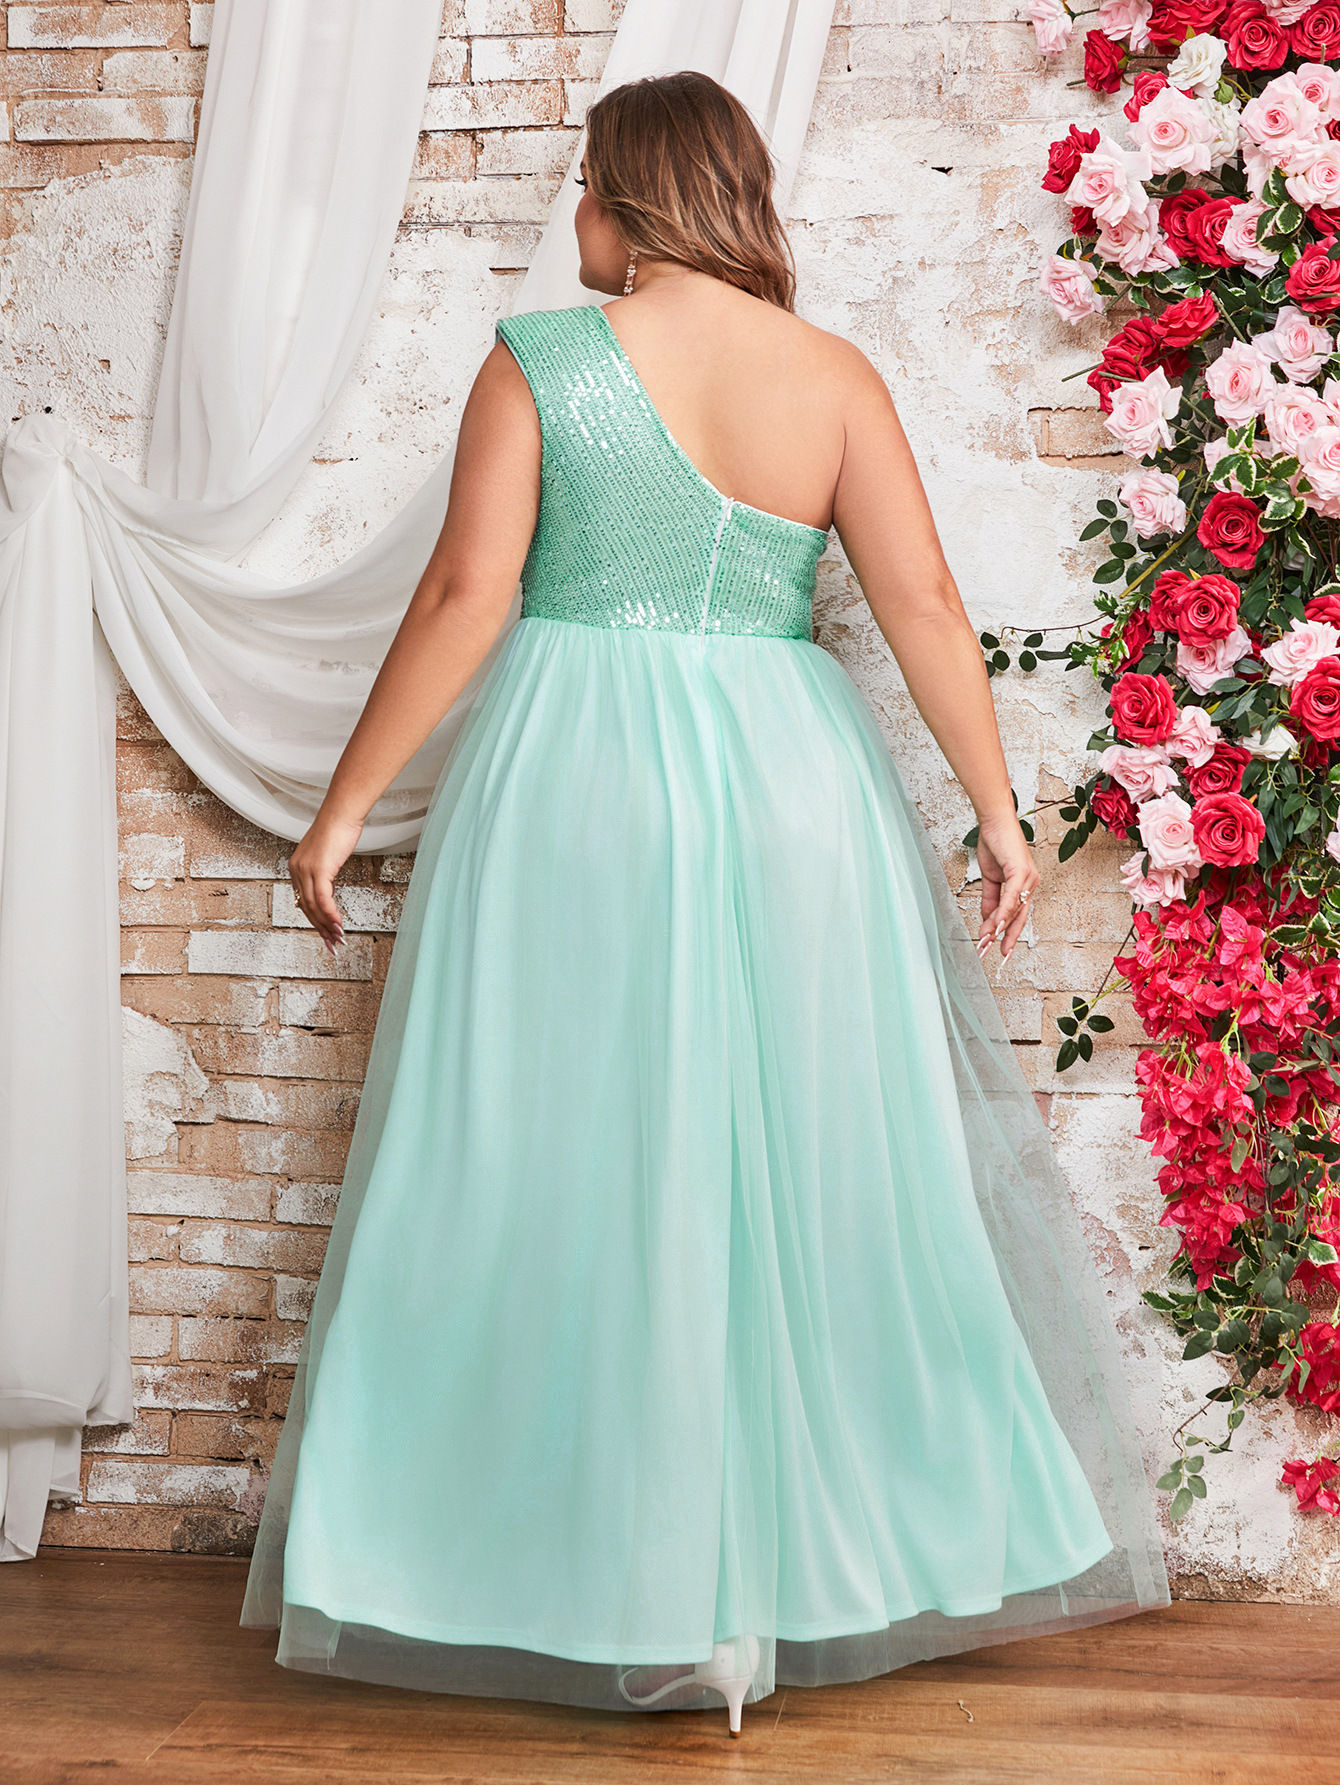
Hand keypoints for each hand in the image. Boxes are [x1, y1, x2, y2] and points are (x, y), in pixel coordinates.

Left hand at [287, 811, 363, 951]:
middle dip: (321, 929)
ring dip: (328, 926)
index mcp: (296, 868)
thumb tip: (328, 883)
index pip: (304, 901)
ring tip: (339, 938)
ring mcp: (306, 870)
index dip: (315, 920)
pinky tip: (339, 924)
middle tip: (332, 944)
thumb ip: (323, 869)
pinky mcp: (319, 870)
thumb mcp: (327, 853)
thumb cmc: (338, 829)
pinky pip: (323, 899)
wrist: (341, 814)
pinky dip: (331, 915)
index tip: (326, 933)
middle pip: (307, 908)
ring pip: (314, 907)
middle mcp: (297, 870)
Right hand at [974, 811, 1038, 961]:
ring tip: (985, 942)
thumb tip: (989, 919)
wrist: (994, 821)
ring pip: (1013, 910)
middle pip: (1019, 917)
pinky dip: (1003, 913)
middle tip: (996, 956)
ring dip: (997, 928)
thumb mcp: (990, 877)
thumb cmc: (995, 843)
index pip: (1017, 915)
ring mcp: (1028, 878)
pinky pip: (1011, 897)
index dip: (1009, 934)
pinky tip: (996, 926)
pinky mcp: (1021, 872)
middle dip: (1006, 938)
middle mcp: (1030, 883)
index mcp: (1024, 885)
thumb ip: (991, 900)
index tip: (1000, 950)